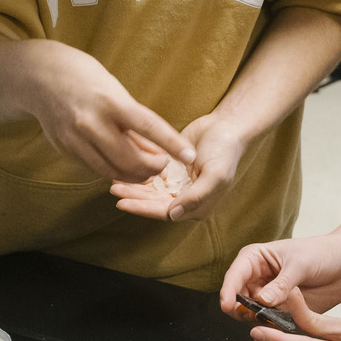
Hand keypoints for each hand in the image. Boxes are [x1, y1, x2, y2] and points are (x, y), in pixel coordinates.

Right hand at [21, 41, 193, 182]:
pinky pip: (93, 169)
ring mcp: (74, 139)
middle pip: (129, 160)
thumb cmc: (85, 78)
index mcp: (110, 101)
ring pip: (111, 171)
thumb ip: (133, 120)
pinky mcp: (64, 149)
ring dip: (133, 176)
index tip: (190, 156)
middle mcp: (91, 123)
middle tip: (162, 166)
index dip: (172, 144)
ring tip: (145, 171)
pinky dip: (111, 170)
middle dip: (151, 168)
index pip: (148, 127)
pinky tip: (119, 165)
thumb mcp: (115, 90)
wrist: (40, 76)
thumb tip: (155, 149)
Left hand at [110, 113, 248, 220]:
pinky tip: (123, 170)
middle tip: (114, 189)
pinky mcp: (172, 170)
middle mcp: (186, 199)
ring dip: (133, 187)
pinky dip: (139, 174)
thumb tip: (174, 214)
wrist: (227, 126)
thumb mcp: (216, 175)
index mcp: (198, 206)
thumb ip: (197, 197)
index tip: (123, 203)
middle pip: (154, 202)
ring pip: (151, 190)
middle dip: (134, 197)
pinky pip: (152, 176)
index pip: (165, 212)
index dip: (143, 208)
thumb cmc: (225, 151)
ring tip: (114, 181)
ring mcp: (179, 184)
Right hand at [219, 236, 340, 317]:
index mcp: (255, 259)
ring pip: (251, 314)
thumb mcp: (301, 265)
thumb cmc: (322, 253)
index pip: (234, 275)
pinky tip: (283, 325)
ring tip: (275, 319)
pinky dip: (272, 327)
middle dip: (242, 310)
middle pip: (237, 298)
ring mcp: (268, 296)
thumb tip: (261, 300)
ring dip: (258, 320)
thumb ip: (281, 284)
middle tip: (256, 316)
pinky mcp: (280, 311)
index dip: (228, 291)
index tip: (228, 306)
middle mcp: (257, 278)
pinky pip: (269, 324)